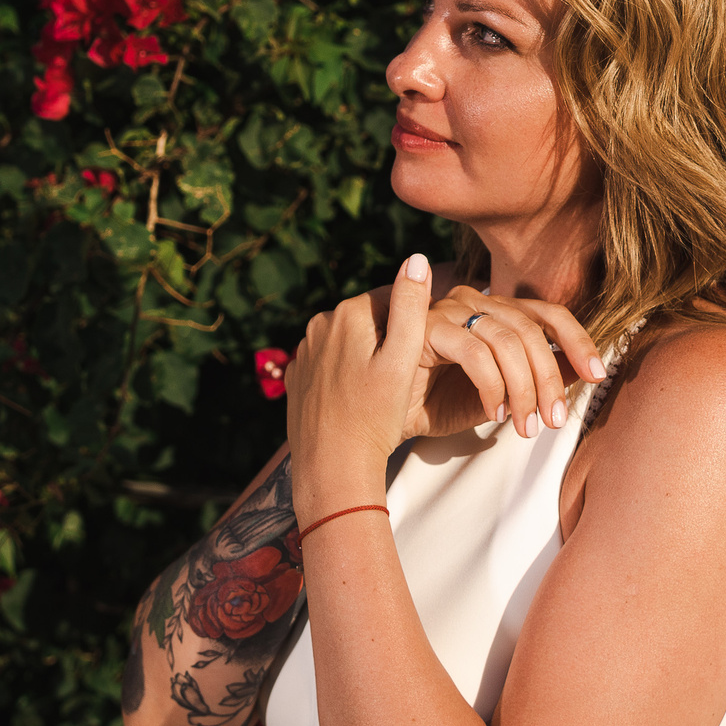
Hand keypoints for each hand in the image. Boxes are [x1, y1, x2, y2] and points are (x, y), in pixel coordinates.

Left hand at [285, 253, 437, 507]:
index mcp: (347, 313)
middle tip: (410, 376)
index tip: (428, 352)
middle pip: (371, 320)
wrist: (332, 467)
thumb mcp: (402, 360)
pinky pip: (331, 363)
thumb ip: (411, 306)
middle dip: (391, 340)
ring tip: (386, 391)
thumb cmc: (374, 416)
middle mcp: (319, 324)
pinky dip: (348, 373)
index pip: (393, 300)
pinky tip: (361, 399)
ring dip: (369, 355)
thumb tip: (415, 257)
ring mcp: (305, 352)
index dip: (417, 324)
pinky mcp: (297, 376)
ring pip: (351, 341)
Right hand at [415, 285, 604, 440]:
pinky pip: (474, 353)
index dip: (578, 339)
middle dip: (549, 378)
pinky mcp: (424, 326)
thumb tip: (583, 370)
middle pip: (530, 328)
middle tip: (554, 419)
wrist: (384, 421)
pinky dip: (492, 387)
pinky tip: (494, 414)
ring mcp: (447, 309)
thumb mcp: (502, 395)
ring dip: (523, 389)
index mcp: (493, 310)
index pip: (547, 313)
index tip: (598, 373)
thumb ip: (538, 378)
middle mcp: (472, 300)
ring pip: (505, 340)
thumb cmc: (439, 404)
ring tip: (525, 426)